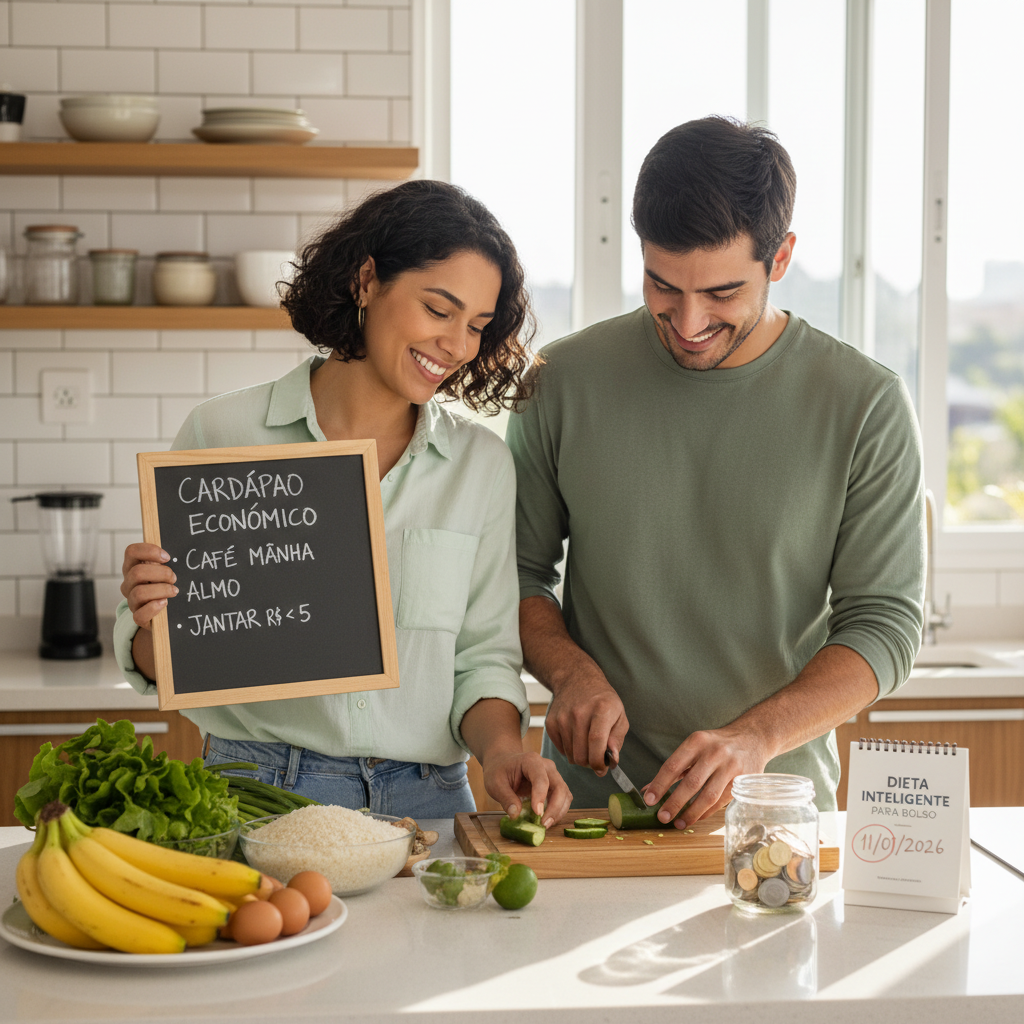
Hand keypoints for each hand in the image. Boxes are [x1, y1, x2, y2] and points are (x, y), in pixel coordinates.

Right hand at [120, 542, 176, 630]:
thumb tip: (174, 555)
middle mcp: (129, 583)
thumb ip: (164, 562)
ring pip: (139, 592)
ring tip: (174, 591)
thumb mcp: (162, 571)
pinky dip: (154, 608)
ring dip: (162, 590)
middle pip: (137, 572)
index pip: (131, 551)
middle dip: (161, 573)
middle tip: (174, 578)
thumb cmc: (164, 586)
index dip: (149, 551)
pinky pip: (140, 615)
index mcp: (133, 567)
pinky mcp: (138, 617)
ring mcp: (132, 601)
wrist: (164, 613)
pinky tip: (164, 603)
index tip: (167, 557)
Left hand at [482, 751, 571, 828]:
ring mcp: (553, 775)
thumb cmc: (499, 771)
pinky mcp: (554, 785)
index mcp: (531, 761)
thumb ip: (505, 798)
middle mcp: (546, 766)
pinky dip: (558, 811)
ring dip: (559, 811)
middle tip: (543, 824)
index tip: (537, 814)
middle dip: (555, 808)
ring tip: (545, 825)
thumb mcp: (495, 784)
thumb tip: (515, 815)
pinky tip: (548, 820)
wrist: (502, 763)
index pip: (541, 779)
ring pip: (565, 793)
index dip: (540, 797)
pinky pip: (563, 798)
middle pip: (559, 787)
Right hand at [544, 668, 628, 773]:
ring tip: (587, 745)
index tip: (603, 768)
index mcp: (601, 709)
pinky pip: (561, 750)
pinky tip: (576, 737)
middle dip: (591, 763)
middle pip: (582, 755)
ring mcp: (562, 718)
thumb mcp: (619, 716)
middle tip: (596, 756)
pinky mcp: (550, 723)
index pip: (596, 743)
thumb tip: (611, 760)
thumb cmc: (603, 701)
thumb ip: (617, 739)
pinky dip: (570, 750)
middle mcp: (579, 713)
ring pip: (571, 756)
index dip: (599, 762)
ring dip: (581, 757)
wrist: (577, 680)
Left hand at [643, 724, 770, 827]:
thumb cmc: (716, 745)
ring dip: (691, 812)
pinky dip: (706, 812)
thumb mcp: (694, 747)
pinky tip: (695, 817)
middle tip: (662, 816)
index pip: (673, 765)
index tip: (649, 800)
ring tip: (678, 823)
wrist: (752, 738)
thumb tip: (648, 790)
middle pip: (691, 783)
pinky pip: (721, 801)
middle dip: (674, 802)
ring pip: (708, 796)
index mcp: (697, 741)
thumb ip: (674, 769)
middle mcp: (715, 753)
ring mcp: (731, 767)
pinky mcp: (743, 781)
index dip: (659, 784)